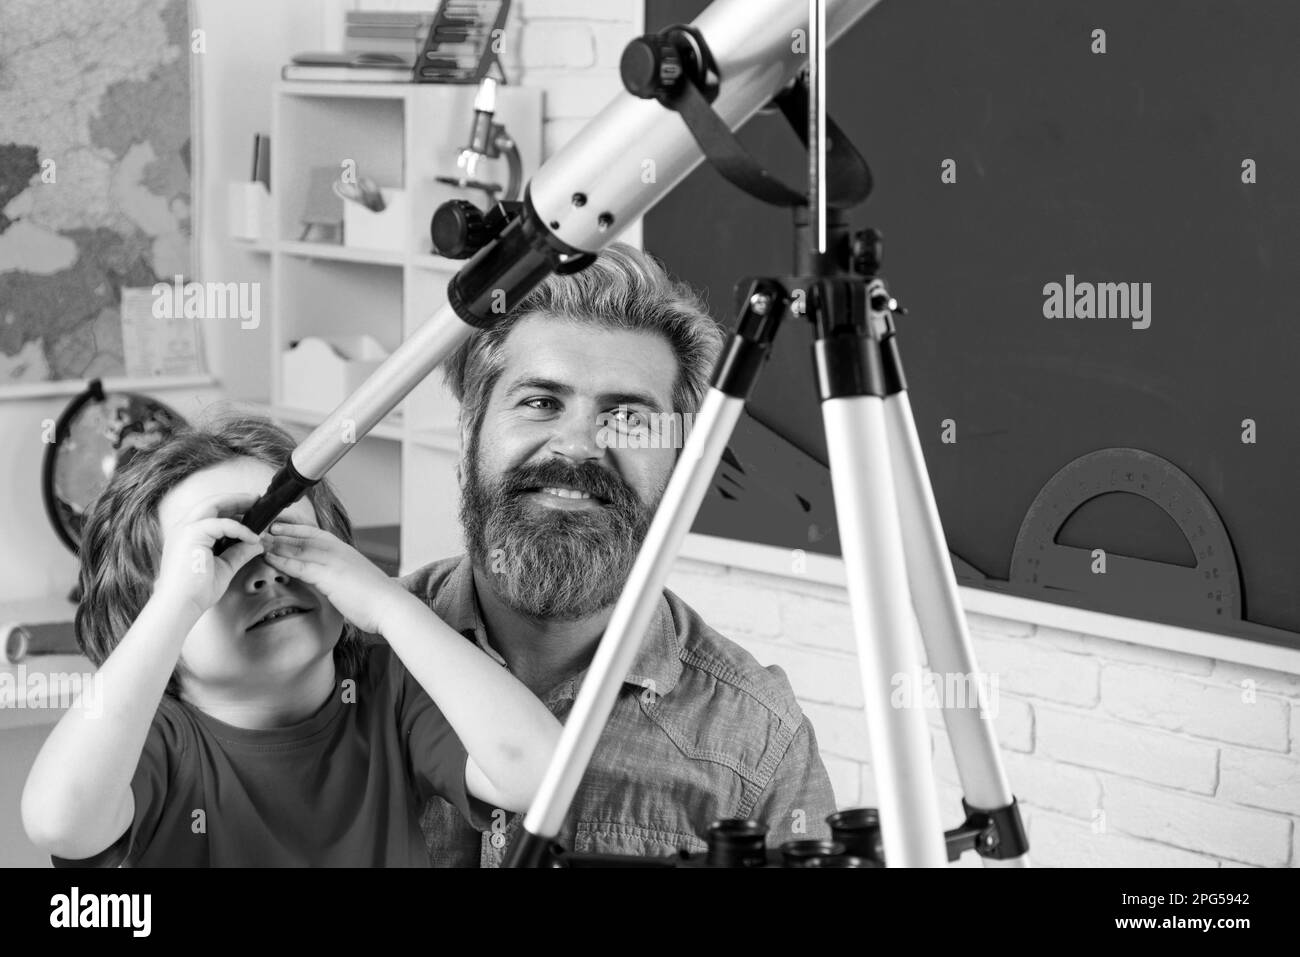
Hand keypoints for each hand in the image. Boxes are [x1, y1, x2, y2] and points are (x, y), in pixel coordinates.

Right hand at [153, 492, 264, 615]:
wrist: (180, 606)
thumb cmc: (197, 591)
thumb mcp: (225, 567)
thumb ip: (239, 552)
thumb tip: (258, 543)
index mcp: (189, 534)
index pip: (211, 513)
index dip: (232, 508)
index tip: (252, 509)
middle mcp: (183, 528)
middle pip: (212, 503)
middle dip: (236, 499)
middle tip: (257, 499)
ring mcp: (185, 529)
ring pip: (214, 505)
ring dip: (237, 503)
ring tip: (257, 504)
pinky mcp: (191, 534)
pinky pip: (222, 524)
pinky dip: (240, 529)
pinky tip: (253, 537)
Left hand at [260, 523, 411, 633]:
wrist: (390, 606)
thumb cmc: (377, 599)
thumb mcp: (357, 581)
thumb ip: (343, 577)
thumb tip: (334, 583)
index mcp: (345, 551)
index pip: (314, 533)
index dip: (294, 528)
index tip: (278, 524)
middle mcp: (338, 551)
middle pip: (302, 537)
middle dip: (280, 532)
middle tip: (259, 528)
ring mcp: (333, 561)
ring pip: (297, 548)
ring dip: (275, 543)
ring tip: (256, 540)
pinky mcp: (328, 575)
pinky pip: (299, 565)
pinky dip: (281, 559)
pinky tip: (267, 557)